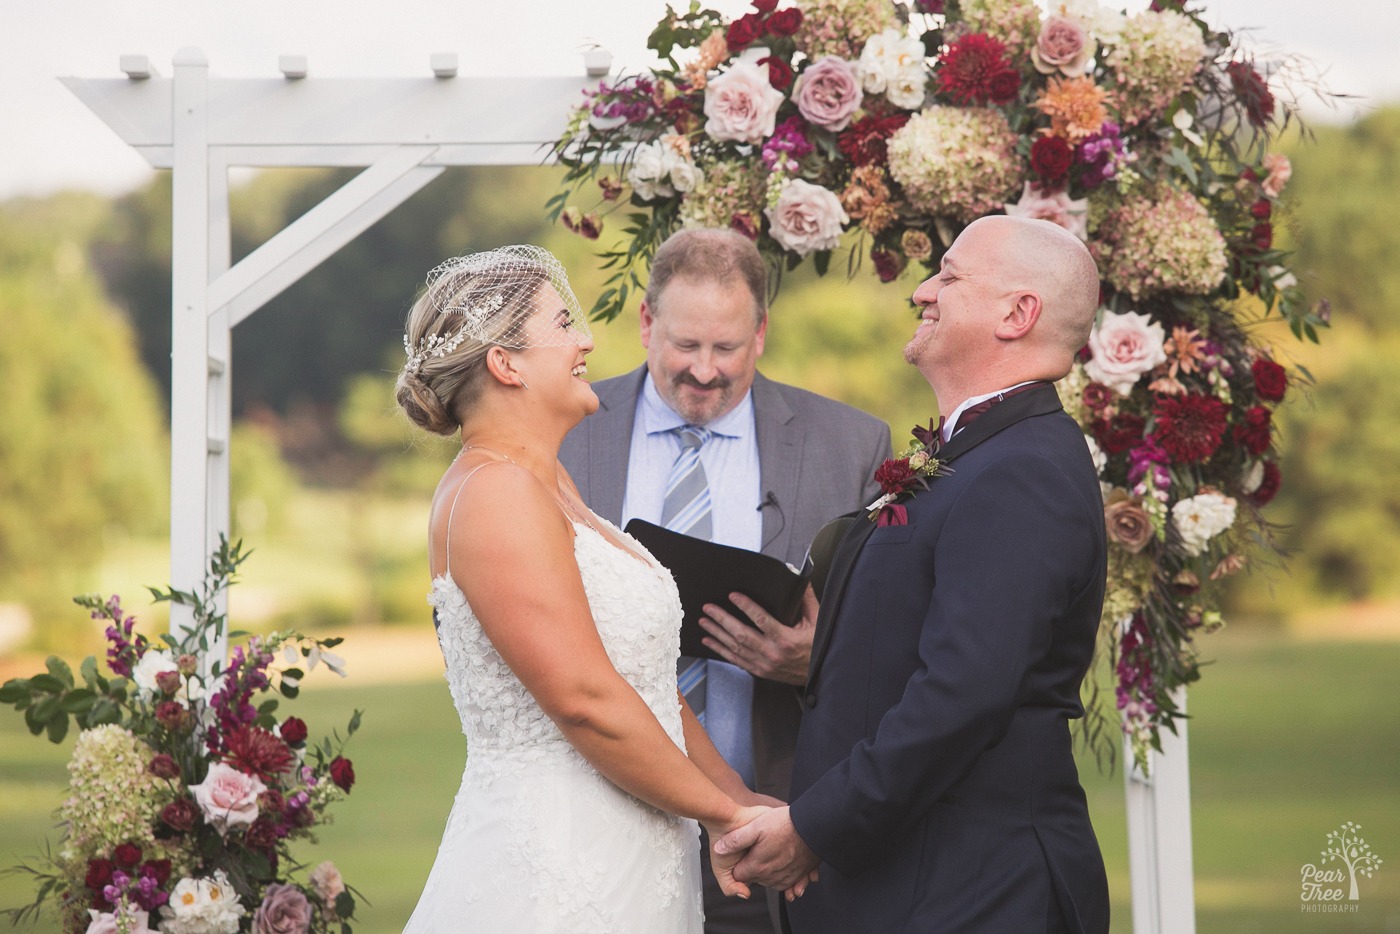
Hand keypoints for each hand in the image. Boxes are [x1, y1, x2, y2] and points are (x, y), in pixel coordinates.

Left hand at [699, 586, 817, 684]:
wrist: (818, 676)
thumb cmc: (817, 648)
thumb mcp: (817, 622)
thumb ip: (807, 600)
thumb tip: (801, 580)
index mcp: (786, 640)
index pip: (761, 620)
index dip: (746, 606)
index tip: (734, 596)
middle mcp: (772, 653)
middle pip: (741, 634)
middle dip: (722, 619)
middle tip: (709, 608)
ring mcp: (763, 664)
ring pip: (735, 647)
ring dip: (717, 633)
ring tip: (704, 621)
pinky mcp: (759, 671)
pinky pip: (735, 660)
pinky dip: (720, 650)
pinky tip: (710, 641)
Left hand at [713, 806, 819, 892]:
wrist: (813, 825)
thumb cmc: (785, 824)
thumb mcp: (755, 826)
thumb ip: (735, 840)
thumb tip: (719, 849)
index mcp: (758, 866)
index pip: (739, 875)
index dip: (739, 863)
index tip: (744, 852)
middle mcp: (772, 877)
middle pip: (755, 879)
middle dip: (753, 868)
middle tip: (757, 850)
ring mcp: (787, 877)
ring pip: (770, 882)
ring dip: (767, 873)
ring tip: (770, 855)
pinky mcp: (800, 875)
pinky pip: (788, 884)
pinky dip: (784, 879)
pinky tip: (783, 868)